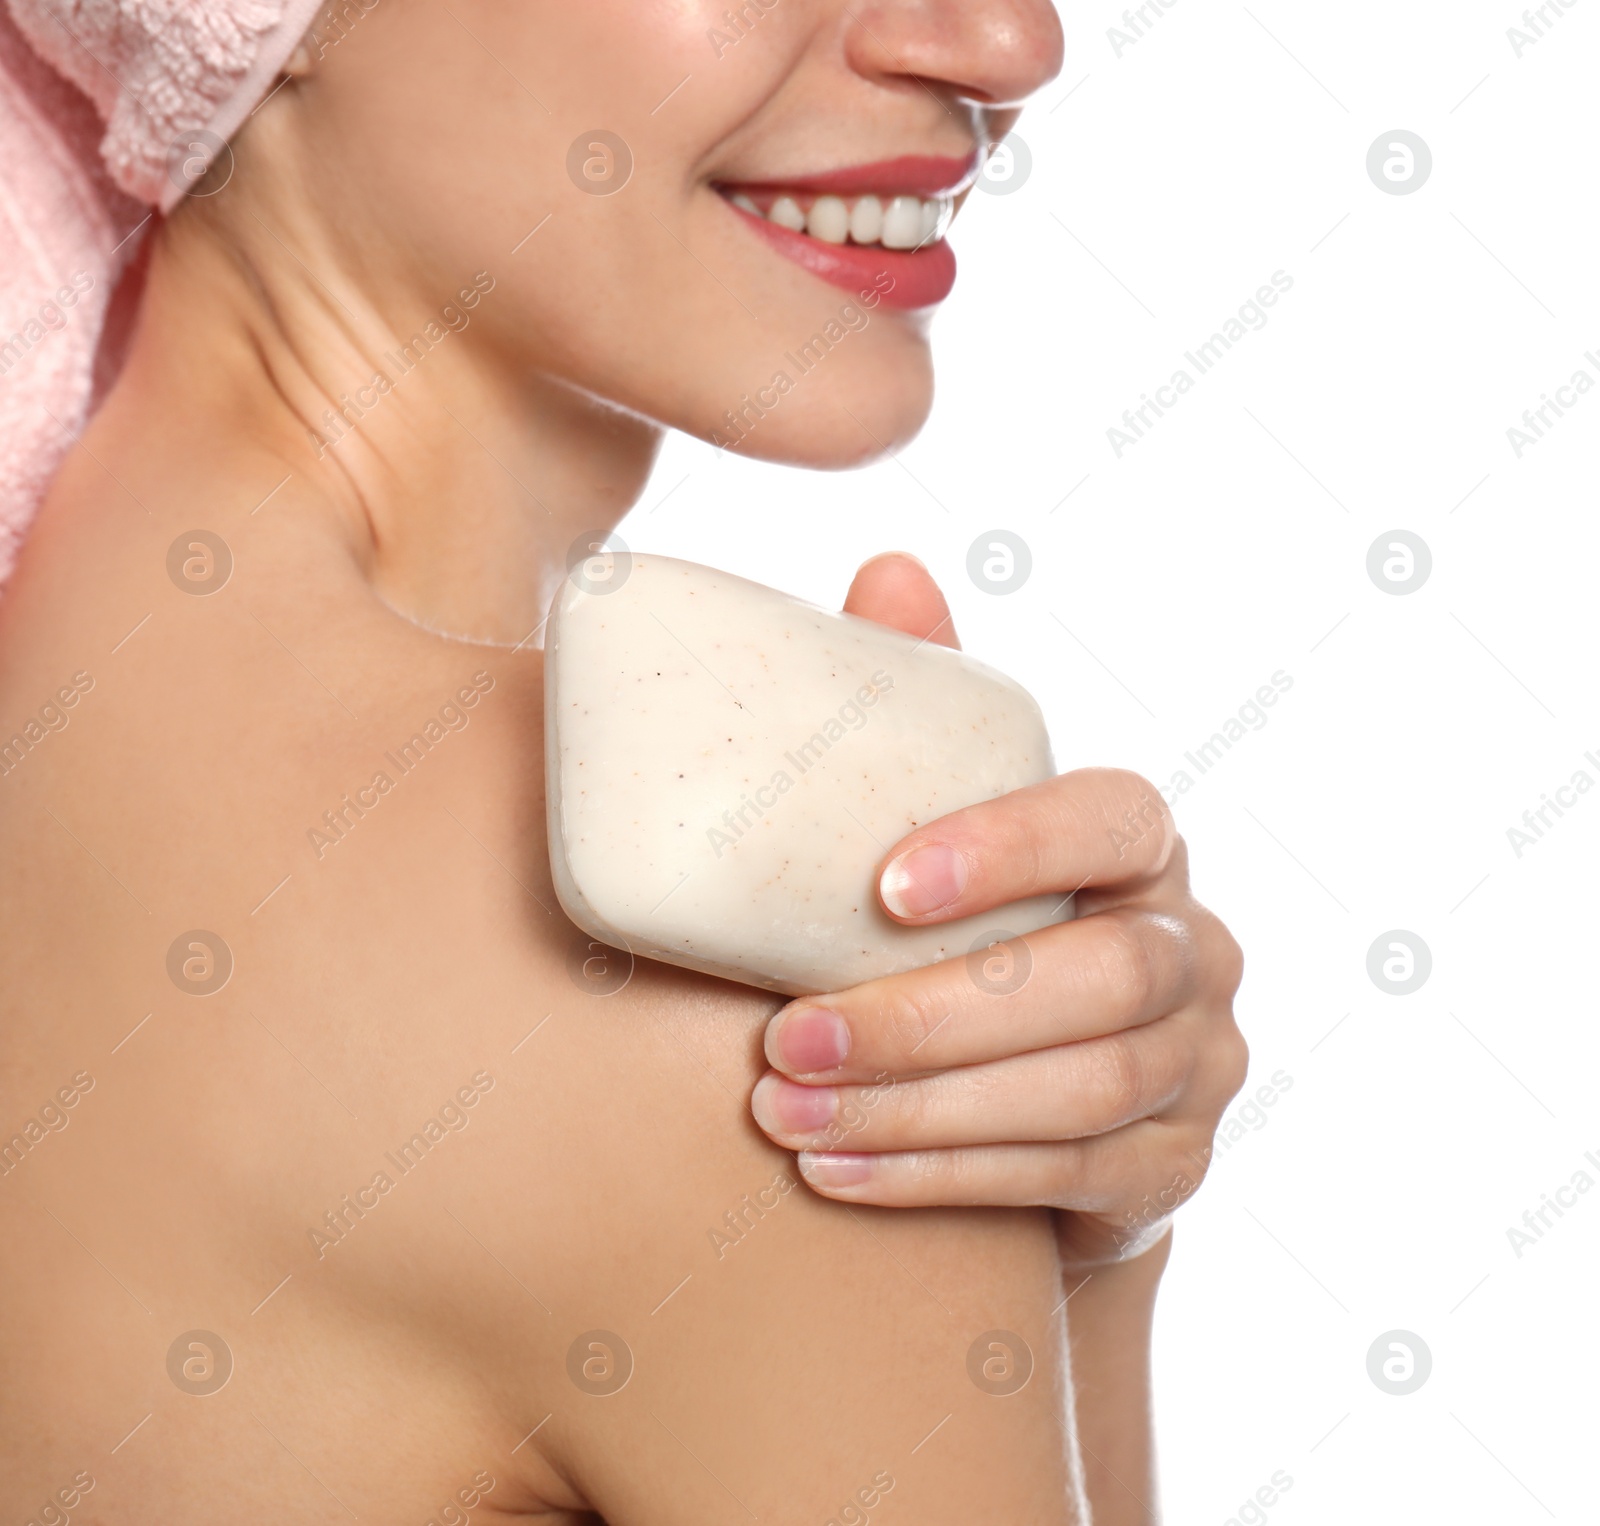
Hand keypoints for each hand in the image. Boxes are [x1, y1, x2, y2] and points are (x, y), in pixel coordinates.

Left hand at [747, 553, 1247, 1267]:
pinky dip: (937, 1176)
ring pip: (1080, 1089)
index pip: (1115, 821)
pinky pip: (1065, 1177)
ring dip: (917, 1107)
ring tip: (782, 1112)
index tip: (882, 888)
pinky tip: (832, 1174)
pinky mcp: (1173, 1168)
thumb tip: (888, 570)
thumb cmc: (985, 933)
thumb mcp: (960, 827)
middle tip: (786, 1037)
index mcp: (1143, 851)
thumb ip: (929, 713)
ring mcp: (1201, 1067)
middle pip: (1099, 978)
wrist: (1047, 1095)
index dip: (1013, 846)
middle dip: (932, 1015)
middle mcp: (1196, 951)